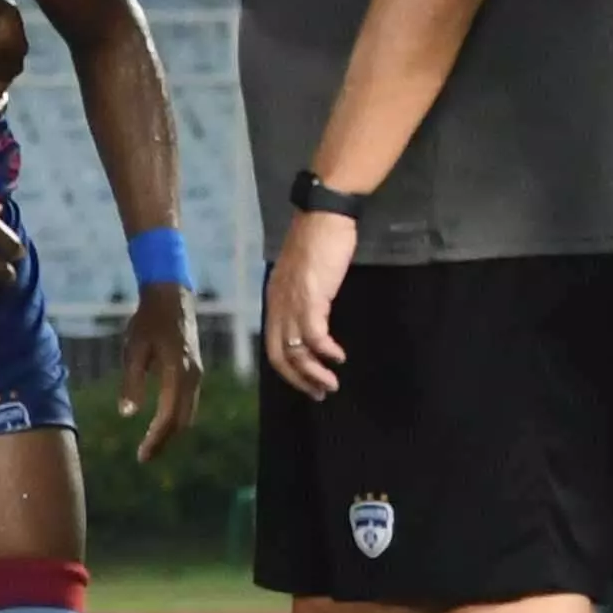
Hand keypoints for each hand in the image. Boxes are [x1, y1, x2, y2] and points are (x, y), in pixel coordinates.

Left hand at [110, 280, 199, 462]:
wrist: (172, 297)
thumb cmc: (147, 321)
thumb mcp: (133, 350)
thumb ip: (131, 382)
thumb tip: (127, 414)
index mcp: (178, 373)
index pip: (169, 417)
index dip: (156, 439)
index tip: (142, 456)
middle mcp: (193, 377)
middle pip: (182, 420)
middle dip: (164, 441)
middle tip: (144, 457)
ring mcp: (197, 374)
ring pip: (189, 413)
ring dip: (172, 431)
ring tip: (152, 445)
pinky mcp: (195, 371)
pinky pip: (189, 402)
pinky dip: (177, 418)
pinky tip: (162, 424)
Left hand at [262, 206, 359, 399]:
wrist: (323, 218)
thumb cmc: (318, 244)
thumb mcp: (305, 277)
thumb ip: (304, 298)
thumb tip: (314, 320)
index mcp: (275, 301)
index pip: (274, 346)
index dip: (289, 371)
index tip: (307, 384)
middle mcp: (277, 305)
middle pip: (280, 356)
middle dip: (299, 380)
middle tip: (319, 394)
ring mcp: (292, 302)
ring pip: (296, 350)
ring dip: (314, 372)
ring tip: (331, 384)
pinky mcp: (310, 297)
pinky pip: (314, 335)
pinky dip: (325, 351)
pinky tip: (338, 357)